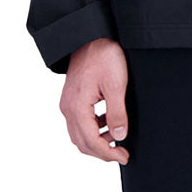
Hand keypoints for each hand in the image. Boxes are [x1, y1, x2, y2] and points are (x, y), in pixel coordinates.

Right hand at [59, 37, 130, 164]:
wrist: (90, 35)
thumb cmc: (103, 54)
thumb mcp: (115, 84)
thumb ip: (116, 112)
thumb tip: (119, 136)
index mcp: (77, 107)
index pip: (91, 142)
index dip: (108, 154)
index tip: (124, 156)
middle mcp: (67, 108)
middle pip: (82, 142)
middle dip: (102, 152)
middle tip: (122, 153)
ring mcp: (67, 103)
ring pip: (79, 134)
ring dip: (97, 141)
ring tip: (117, 138)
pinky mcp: (72, 97)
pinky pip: (79, 122)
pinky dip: (93, 128)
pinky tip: (108, 122)